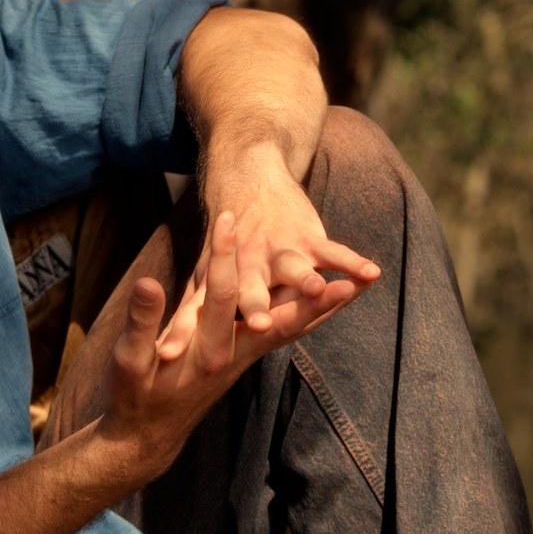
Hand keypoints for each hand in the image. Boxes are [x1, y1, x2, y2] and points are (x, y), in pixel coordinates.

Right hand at [102, 210, 362, 474]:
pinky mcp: (247, 356)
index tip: (227, 218)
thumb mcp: (129, 360)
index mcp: (206, 351)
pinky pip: (288, 333)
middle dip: (308, 293)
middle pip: (281, 321)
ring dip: (325, 308)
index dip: (222, 257)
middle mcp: (235, 354)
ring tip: (357, 285)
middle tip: (344, 278)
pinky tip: (329, 301)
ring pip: (294, 328)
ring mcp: (245, 356)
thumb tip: (147, 283)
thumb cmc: (135, 397)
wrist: (149, 434)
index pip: (221, 296)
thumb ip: (142, 322)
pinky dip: (312, 315)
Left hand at [156, 149, 379, 360]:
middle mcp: (249, 266)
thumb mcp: (204, 275)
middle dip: (257, 305)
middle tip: (258, 323)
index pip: (199, 311)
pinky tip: (371, 274)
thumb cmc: (227, 243)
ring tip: (317, 290)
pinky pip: (334, 252)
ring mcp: (281, 251)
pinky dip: (352, 262)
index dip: (184, 330)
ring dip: (306, 279)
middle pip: (251, 290)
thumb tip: (161, 355)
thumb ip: (189, 315)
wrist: (249, 179)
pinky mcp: (308, 239)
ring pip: (294, 269)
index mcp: (220, 280)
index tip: (167, 352)